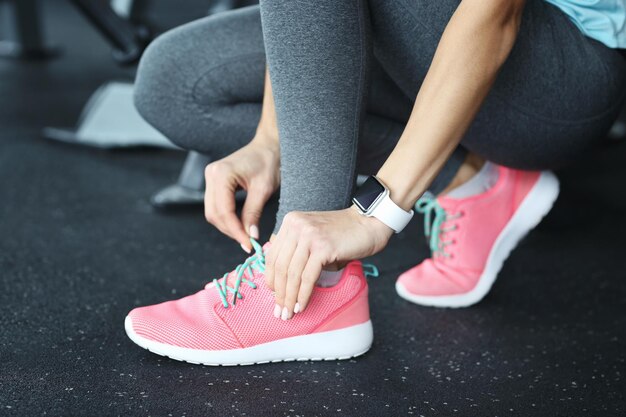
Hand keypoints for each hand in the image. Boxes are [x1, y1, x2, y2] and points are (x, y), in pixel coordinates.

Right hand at [204, 137, 279, 251]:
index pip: (224, 210)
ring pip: (213, 212)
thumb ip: (254, 213)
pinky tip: (240, 226)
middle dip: (230, 231)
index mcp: (221, 174)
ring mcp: (210, 178)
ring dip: (228, 226)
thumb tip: (250, 236)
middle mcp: (211, 174)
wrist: (267, 146)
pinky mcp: (214, 182)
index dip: (235, 230)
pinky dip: (227, 218)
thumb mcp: (263, 189)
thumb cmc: (269, 162)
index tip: (248, 244)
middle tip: (247, 243)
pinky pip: (216, 206)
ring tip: (245, 236)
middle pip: (214, 213)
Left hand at [265, 207, 393, 319]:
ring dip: (289, 297)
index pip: (273, 255)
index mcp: (291, 222)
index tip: (274, 296)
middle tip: (280, 312)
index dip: (271, 279)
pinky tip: (301, 306)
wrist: (368, 224)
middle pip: (280, 266)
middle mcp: (297, 226)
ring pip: (292, 273)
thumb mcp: (312, 234)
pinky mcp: (323, 248)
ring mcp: (310, 236)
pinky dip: (303, 295)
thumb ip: (297, 249)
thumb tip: (281, 281)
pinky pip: (308, 277)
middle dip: (279, 293)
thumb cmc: (342, 234)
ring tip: (289, 313)